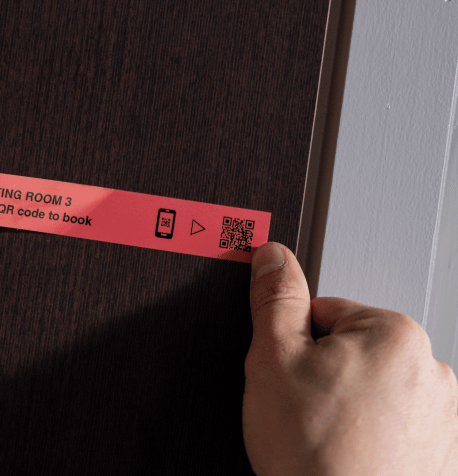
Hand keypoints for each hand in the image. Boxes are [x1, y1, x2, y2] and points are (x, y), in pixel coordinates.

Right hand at [243, 242, 457, 474]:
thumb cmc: (314, 453)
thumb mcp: (272, 359)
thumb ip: (274, 299)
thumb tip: (273, 257)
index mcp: (395, 334)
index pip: (327, 312)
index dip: (295, 344)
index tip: (290, 377)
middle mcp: (433, 370)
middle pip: (354, 353)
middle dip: (324, 377)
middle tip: (303, 411)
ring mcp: (443, 417)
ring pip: (374, 394)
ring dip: (349, 409)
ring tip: (325, 439)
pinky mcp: (442, 455)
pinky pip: (395, 431)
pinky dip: (370, 440)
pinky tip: (347, 457)